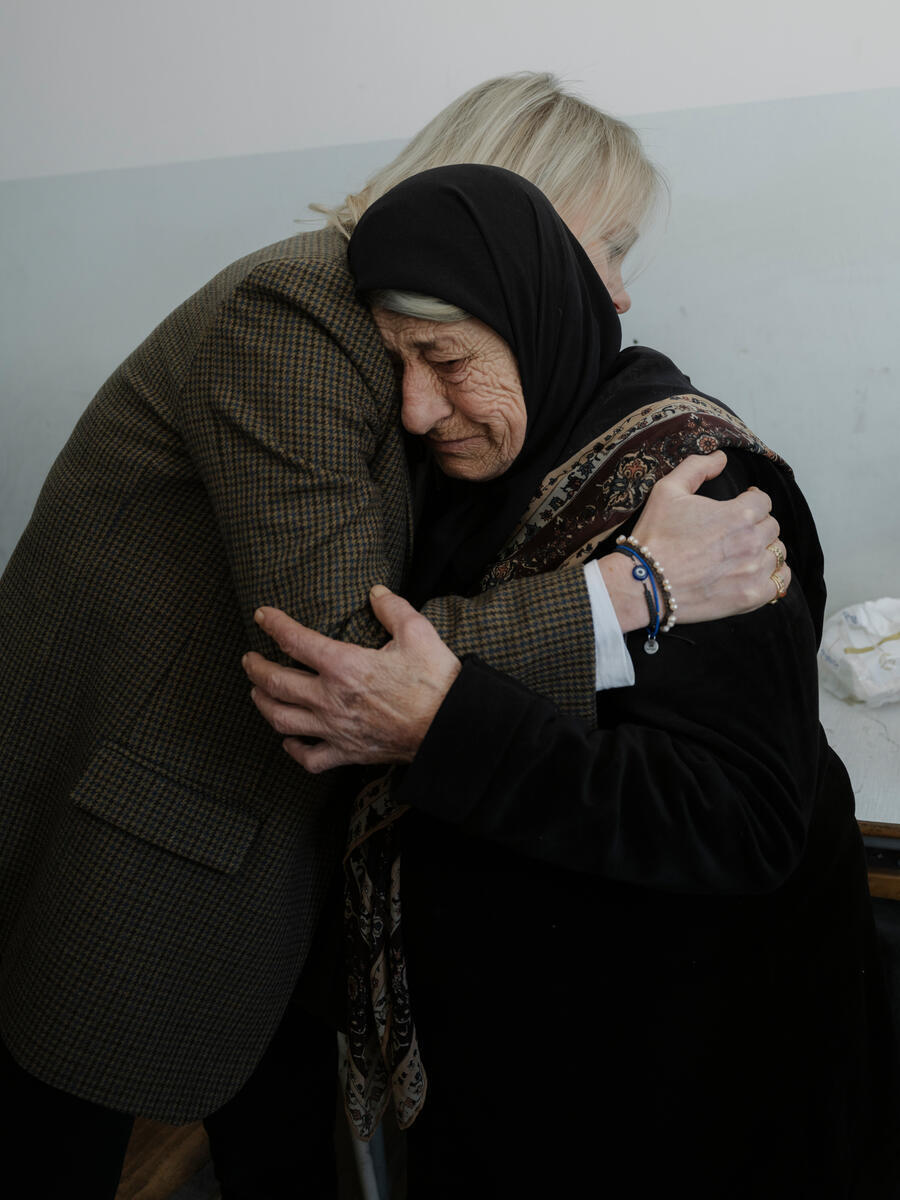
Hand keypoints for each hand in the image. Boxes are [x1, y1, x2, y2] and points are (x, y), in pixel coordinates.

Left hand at [243, 586, 460, 771]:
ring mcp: (335, 729)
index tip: (262, 615)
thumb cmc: (435, 680)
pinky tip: (288, 741)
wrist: (452, 727)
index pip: (294, 641)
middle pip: (275, 683)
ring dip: (263, 704)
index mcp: (344, 665)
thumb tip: (375, 592)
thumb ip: (391, 608)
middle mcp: (330, 699)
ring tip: (257, 693)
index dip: (273, 624)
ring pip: (282, 720)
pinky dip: (293, 750)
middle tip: (249, 659)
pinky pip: (309, 758)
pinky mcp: (347, 753)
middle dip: (255, 669)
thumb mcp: (417, 632)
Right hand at [598, 451, 789, 630]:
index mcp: (737, 515)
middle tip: (738, 531)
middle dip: (757, 524)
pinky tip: (759, 572)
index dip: (752, 500)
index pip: (763, 501)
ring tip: (745, 552)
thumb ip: (697, 467)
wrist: (644, 582)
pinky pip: (779, 583)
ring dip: (764, 549)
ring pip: (777, 553)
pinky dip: (774, 576)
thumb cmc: (654, 536)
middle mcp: (751, 542)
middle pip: (772, 526)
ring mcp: (752, 571)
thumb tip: (721, 458)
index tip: (742, 505)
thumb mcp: (667, 490)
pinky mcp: (749, 597)